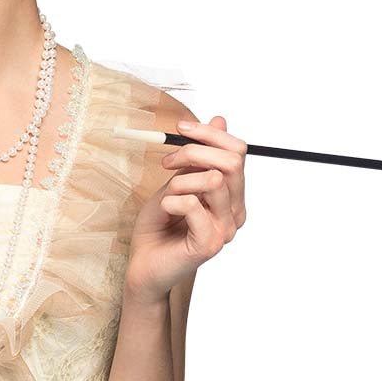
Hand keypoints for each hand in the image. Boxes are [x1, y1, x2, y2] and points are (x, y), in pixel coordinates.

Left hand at [124, 115, 247, 304]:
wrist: (143, 261)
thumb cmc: (159, 223)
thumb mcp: (176, 179)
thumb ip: (198, 156)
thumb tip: (220, 119)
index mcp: (232, 194)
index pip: (238, 152)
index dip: (210, 133)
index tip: (180, 129)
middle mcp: (235, 211)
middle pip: (232, 162)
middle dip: (194, 151)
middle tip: (167, 162)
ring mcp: (226, 229)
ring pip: (214, 180)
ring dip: (180, 180)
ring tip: (167, 195)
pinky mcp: (210, 243)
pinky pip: (192, 204)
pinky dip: (171, 200)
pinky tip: (165, 211)